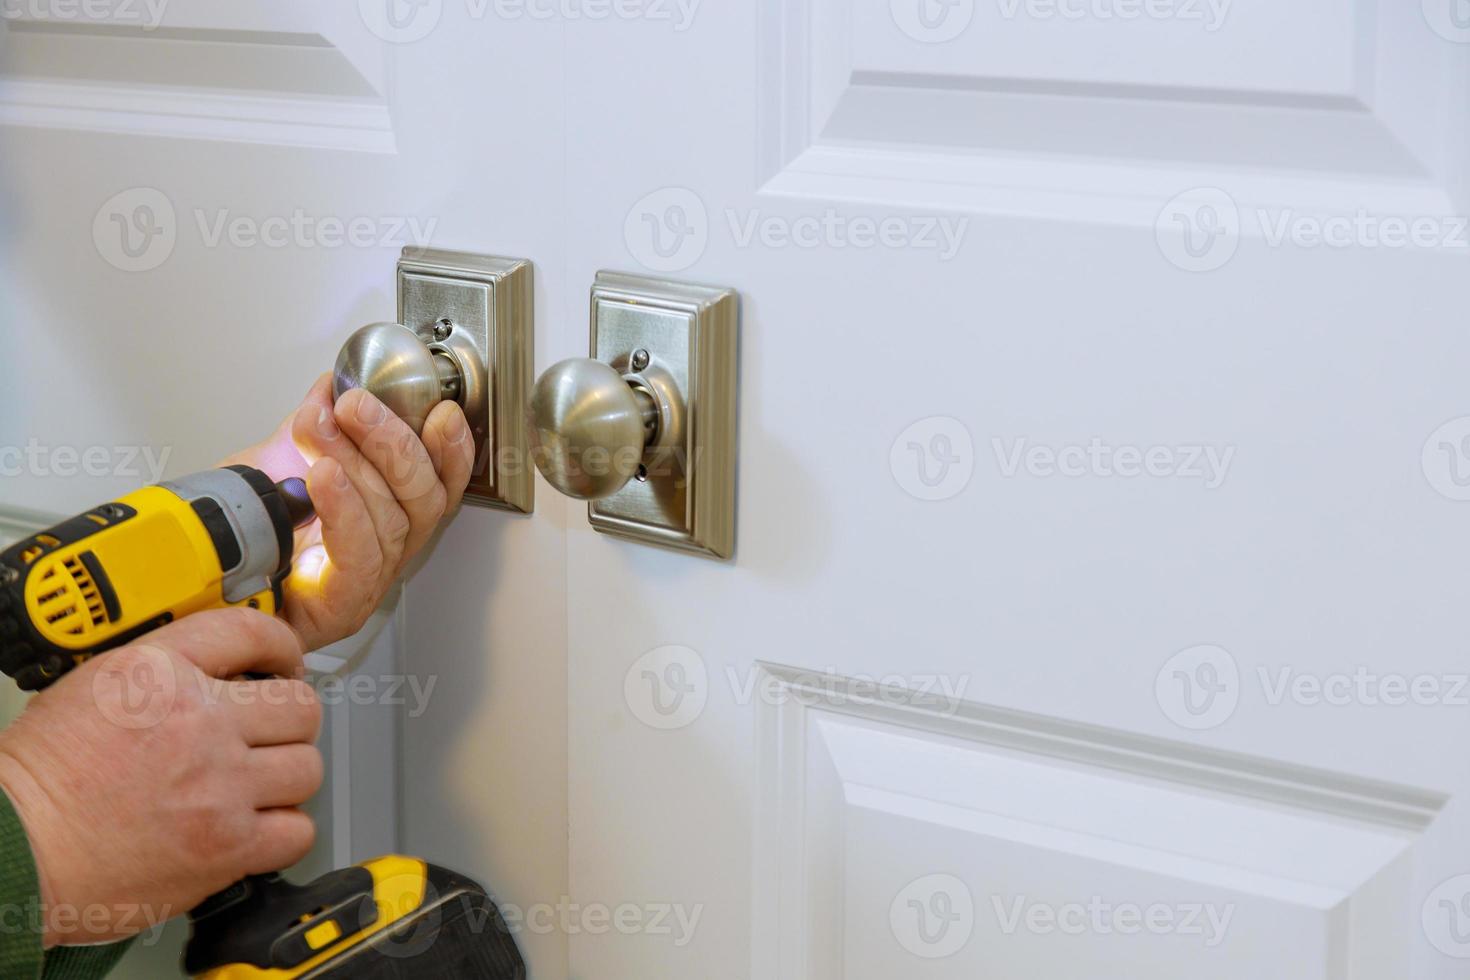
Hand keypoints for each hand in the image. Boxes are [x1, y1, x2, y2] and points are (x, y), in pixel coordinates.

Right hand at [0, 609, 321, 945]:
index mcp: (160, 672)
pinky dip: (284, 831)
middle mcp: (199, 722)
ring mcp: (219, 786)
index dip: (281, 647)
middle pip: (300, 706)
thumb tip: (221, 673)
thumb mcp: (93, 686)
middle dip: (288, 719)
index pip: (253, 632)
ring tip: (258, 784)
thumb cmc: (38, 781)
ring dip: (287, 776)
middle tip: (270, 733)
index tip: (284, 662)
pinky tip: (257, 827)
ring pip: (306, 767)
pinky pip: (297, 831)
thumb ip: (164, 671)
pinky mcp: (226, 845)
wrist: (14, 850)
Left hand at [223, 373, 474, 651]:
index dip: (451, 449)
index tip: (441, 411)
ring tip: (318, 427)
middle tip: (356, 404)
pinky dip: (345, 510)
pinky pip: (358, 557)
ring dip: (355, 464)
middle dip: (394, 442)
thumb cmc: (248, 532)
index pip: (440, 482)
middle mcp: (389, 548)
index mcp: (390, 512)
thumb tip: (332, 383)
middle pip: (422, 498)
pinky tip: (325, 477)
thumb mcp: (281, 458)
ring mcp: (369, 581)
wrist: (204, 578)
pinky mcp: (342, 606)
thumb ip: (316, 421)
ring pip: (388, 521)